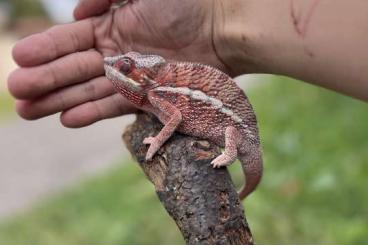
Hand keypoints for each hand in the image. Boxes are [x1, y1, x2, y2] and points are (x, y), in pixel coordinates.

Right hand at [8, 0, 227, 126]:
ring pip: (88, 90)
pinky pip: (116, 106)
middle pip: (73, 69)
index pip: (70, 40)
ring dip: (59, 100)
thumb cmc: (186, 2)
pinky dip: (92, 112)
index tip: (18, 58)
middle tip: (15, 91)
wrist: (224, 26)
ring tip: (28, 111)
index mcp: (112, 26)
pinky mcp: (150, 96)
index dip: (44, 49)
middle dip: (44, 80)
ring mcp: (133, 78)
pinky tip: (67, 119)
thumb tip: (76, 12)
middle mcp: (118, 54)